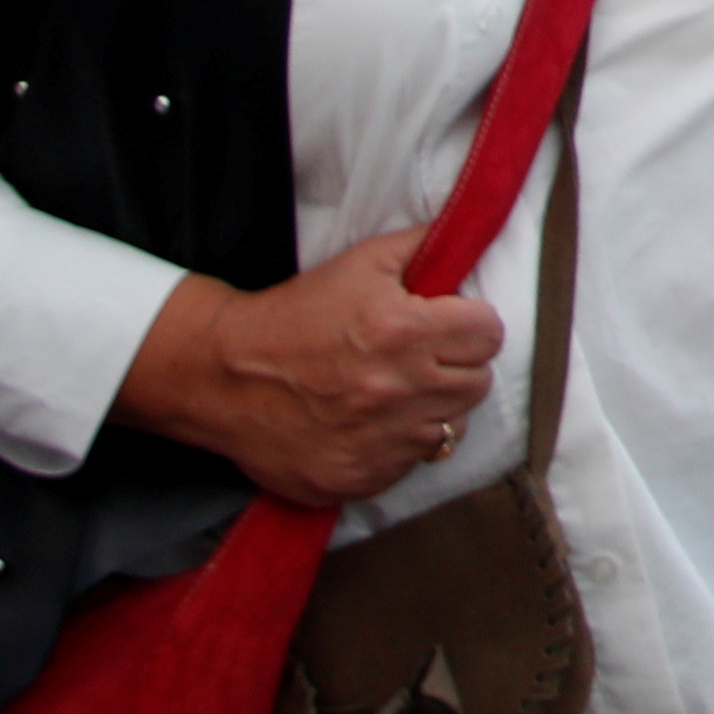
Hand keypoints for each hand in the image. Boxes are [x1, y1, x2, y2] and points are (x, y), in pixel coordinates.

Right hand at [115, 230, 503, 507]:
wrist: (223, 376)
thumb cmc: (296, 315)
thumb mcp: (361, 262)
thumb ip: (425, 245)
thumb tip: (471, 235)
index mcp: (404, 333)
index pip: (489, 334)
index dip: (471, 324)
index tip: (449, 324)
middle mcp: (398, 391)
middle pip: (478, 383)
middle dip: (458, 365)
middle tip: (423, 357)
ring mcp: (379, 442)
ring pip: (452, 428)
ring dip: (433, 408)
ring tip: (397, 390)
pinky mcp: (358, 478)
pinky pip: (411, 463)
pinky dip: (400, 445)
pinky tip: (372, 423)